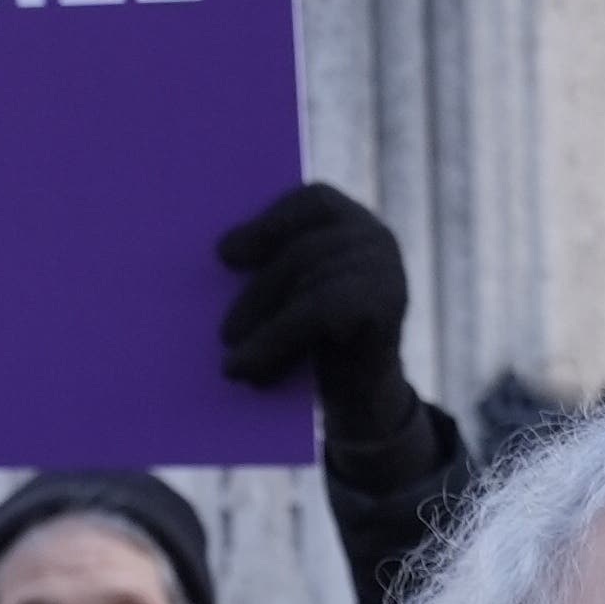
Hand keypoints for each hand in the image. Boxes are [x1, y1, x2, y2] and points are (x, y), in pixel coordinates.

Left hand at [215, 184, 419, 449]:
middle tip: (223, 333)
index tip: (223, 255)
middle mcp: (376, 238)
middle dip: (259, 289)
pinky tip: (242, 368)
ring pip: (308, 280)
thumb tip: (215, 255)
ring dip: (262, 320)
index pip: (314, 200)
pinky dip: (274, 340)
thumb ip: (266, 268)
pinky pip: (318, 311)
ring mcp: (388, 270)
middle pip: (305, 248)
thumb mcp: (289, 297)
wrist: (365, 403)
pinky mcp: (388, 305)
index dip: (269, 223)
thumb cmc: (317, 344)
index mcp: (351, 222)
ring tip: (230, 356)